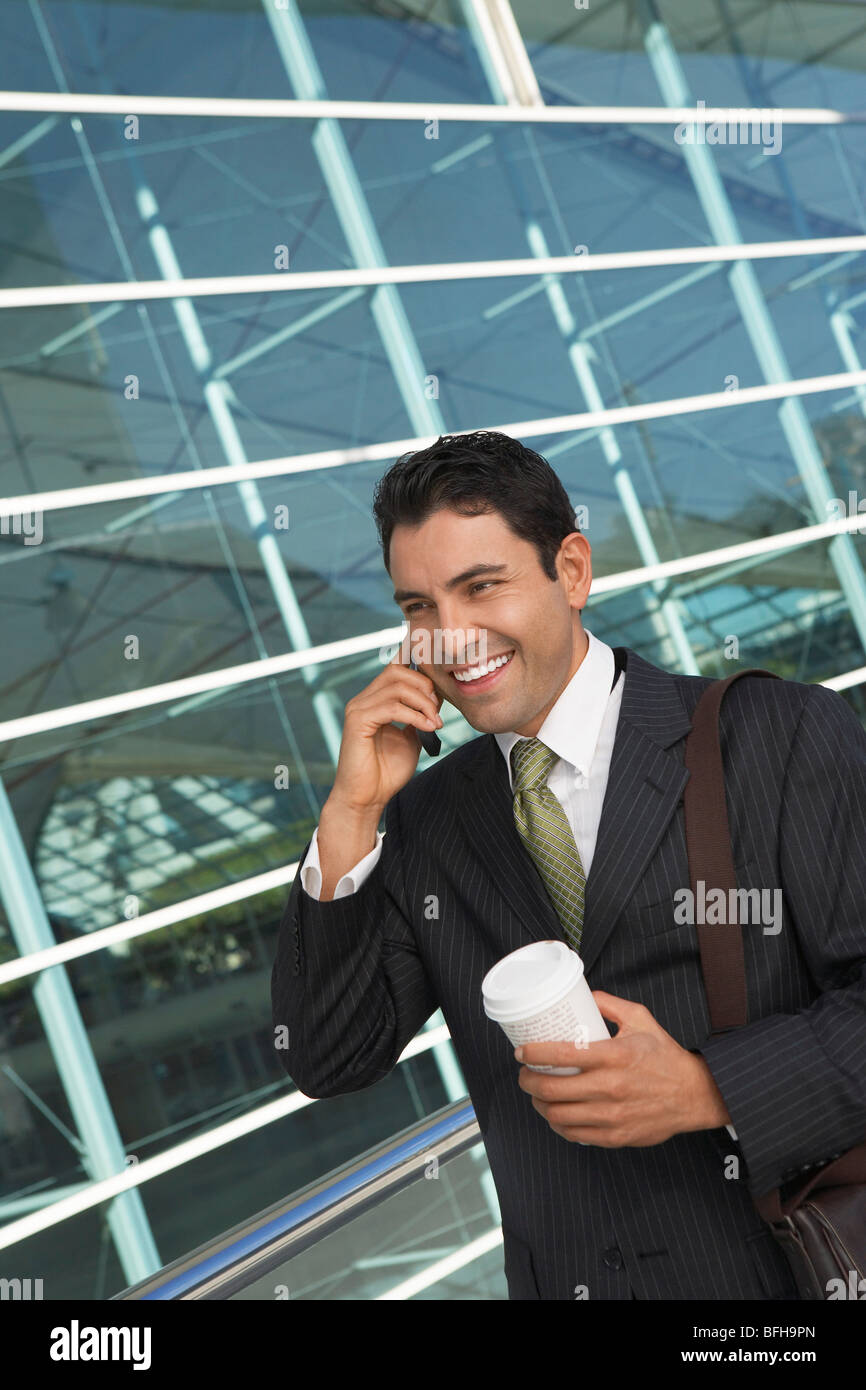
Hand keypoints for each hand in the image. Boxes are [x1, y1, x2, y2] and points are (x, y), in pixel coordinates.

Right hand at [328, 641, 443, 813]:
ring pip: (397, 687)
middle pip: (397, 671)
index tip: (440, 696)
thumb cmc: (386, 772)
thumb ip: (418, 718)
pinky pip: (392, 707)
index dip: (421, 675)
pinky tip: (427, 728)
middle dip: (424, 686)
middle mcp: (363, 700)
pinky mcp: (357, 721)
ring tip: (435, 723)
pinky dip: (415, 716)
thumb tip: (434, 701)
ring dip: (424, 704)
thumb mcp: (410, 739)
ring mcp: (358, 708)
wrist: (368, 798)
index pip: (396, 668)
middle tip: (437, 710)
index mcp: (374, 701)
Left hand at [515, 991, 730, 1146]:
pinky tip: (556, 1113)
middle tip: (524, 1073)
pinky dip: (558, 1124)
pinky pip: (574, 1134)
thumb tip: (582, 996)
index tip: (521, 1051)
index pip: (562, 1055)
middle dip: (527, 1081)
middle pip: (552, 1089)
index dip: (533, 1053)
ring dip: (539, 1104)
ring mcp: (612, 1115)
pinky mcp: (615, 1136)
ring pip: (558, 1115)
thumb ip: (609, 1003)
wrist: (693, 1094)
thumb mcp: (641, 1018)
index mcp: (615, 1056)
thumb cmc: (665, 1056)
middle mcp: (611, 1087)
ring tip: (536, 1094)